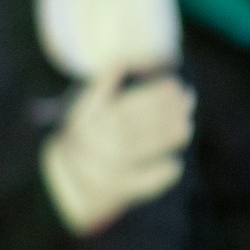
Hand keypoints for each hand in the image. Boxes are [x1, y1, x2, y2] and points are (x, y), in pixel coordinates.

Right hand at [41, 67, 193, 235]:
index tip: (173, 84)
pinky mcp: (115, 190)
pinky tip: (175, 165)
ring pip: (139, 150)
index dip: (152, 94)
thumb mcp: (82, 113)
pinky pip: (140, 184)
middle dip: (165, 111)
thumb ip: (101, 87)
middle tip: (188, 99)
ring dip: (166, 138)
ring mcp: (106, 168)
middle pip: (135, 125)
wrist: (61, 187)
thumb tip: (121, 58)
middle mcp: (98, 144)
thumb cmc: (80, 142)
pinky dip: (158, 176)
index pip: (126, 105)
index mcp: (92, 121)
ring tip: (187, 127)